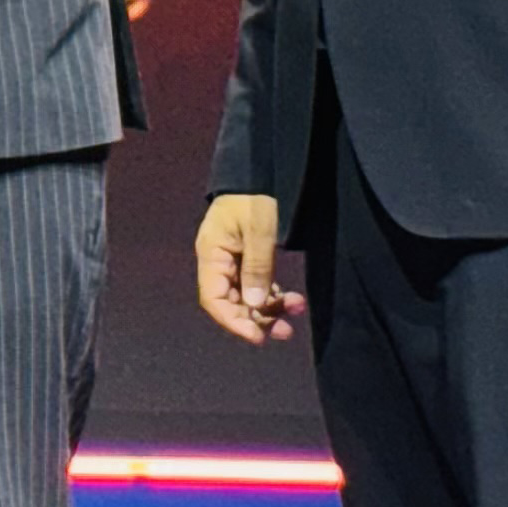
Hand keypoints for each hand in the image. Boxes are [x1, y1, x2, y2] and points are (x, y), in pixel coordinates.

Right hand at [193, 192, 303, 343]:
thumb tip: (255, 305)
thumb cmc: (256, 195)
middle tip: (285, 331)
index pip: (214, 299)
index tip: (257, 336)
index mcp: (211, 254)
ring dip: (269, 309)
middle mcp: (218, 261)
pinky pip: (257, 285)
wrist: (261, 170)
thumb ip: (257, 268)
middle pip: (231, 302)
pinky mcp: (248, 258)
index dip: (234, 321)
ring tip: (296, 311)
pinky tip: (292, 300)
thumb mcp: (259, 230)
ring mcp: (232, 261)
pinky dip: (274, 295)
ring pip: (246, 297)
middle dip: (257, 319)